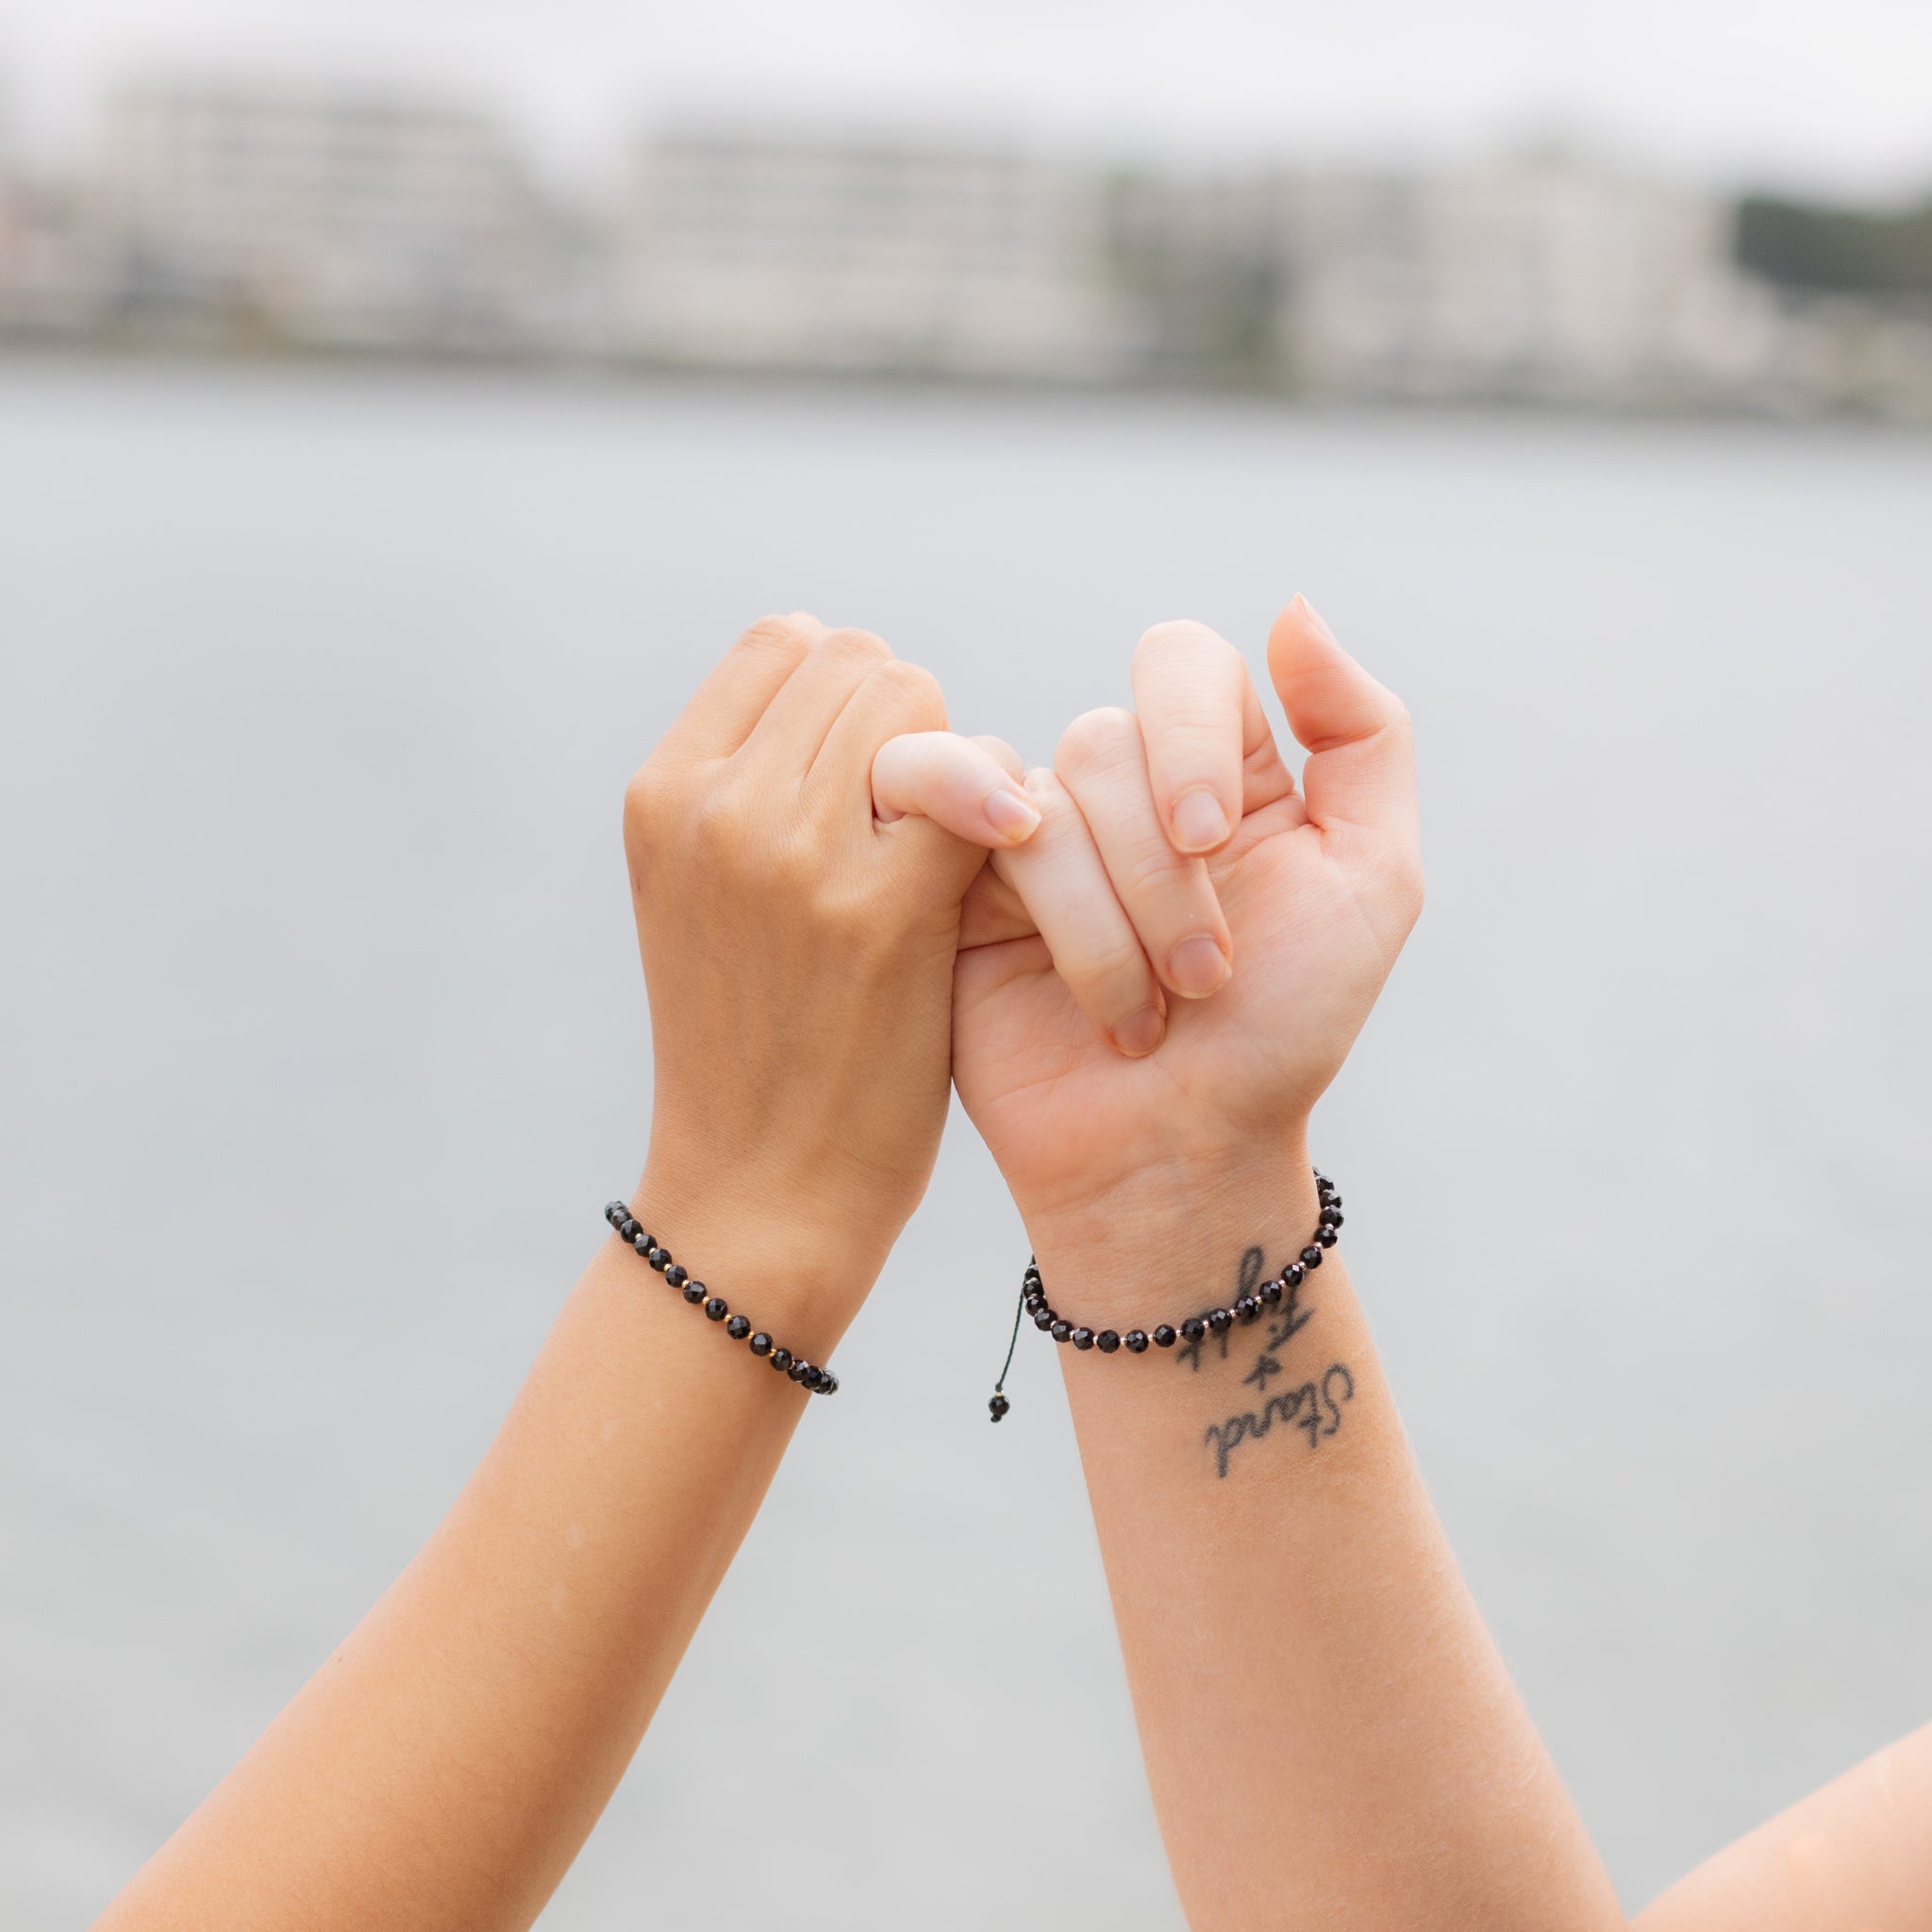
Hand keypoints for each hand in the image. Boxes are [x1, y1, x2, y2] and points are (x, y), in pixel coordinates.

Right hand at [625, 614, 1031, 1314]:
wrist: (756, 1192)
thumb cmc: (754, 1044)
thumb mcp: (703, 895)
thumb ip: (753, 786)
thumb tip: (855, 685)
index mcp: (660, 791)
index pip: (784, 642)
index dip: (847, 699)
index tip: (869, 780)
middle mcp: (709, 804)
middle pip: (861, 661)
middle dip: (910, 728)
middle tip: (921, 827)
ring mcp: (786, 850)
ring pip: (918, 702)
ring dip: (958, 765)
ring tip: (951, 856)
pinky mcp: (875, 907)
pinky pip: (968, 781)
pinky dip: (1001, 804)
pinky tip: (1012, 853)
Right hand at [952, 597, 1420, 1253]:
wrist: (1178, 1157)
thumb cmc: (1281, 1035)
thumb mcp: (1371, 881)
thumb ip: (1361, 734)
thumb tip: (1289, 609)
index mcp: (1219, 769)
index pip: (1181, 663)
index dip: (1186, 732)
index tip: (1211, 836)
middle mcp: (1121, 792)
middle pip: (1104, 740)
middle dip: (1158, 876)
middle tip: (1202, 980)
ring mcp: (1031, 836)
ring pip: (1037, 798)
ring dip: (1101, 925)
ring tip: (1139, 1019)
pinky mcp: (956, 887)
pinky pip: (944, 815)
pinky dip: (995, 868)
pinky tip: (1014, 934)